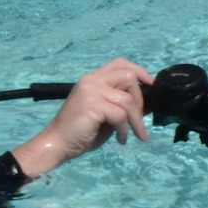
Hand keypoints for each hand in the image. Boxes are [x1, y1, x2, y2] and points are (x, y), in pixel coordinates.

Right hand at [11, 58, 154, 179]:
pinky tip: (121, 139)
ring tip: (135, 134)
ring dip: (136, 120)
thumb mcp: (108, 114)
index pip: (120, 63)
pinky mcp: (93, 104)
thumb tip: (148, 104)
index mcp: (93, 79)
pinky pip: (121, 115)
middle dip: (140, 99)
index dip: (139, 71)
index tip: (150, 84)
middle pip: (128, 76)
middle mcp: (92, 80)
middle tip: (138, 120)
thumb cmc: (81, 131)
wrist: (57, 144)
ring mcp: (91, 90)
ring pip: (128, 99)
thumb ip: (123, 105)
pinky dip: (125, 129)